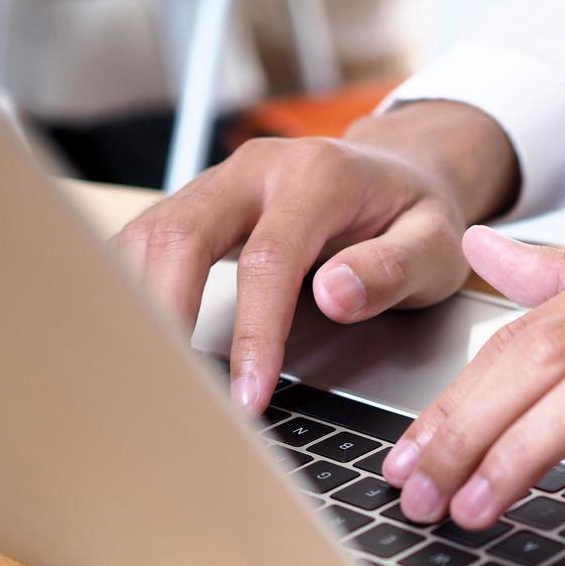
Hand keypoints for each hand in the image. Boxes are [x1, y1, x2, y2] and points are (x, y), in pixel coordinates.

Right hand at [112, 102, 518, 412]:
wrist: (402, 174)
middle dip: (168, 317)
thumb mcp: (434, 246)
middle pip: (184, 235)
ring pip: (152, 233)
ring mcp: (222, 183)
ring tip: (142, 376)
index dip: (254, 333)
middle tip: (173, 390)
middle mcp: (259, 169)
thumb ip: (391, 269)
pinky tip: (130, 340)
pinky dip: (130, 289)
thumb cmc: (416, 218)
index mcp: (319, 176)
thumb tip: (334, 295)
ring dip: (136, 303)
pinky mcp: (200, 205)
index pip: (269, 259)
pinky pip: (148, 240)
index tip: (248, 395)